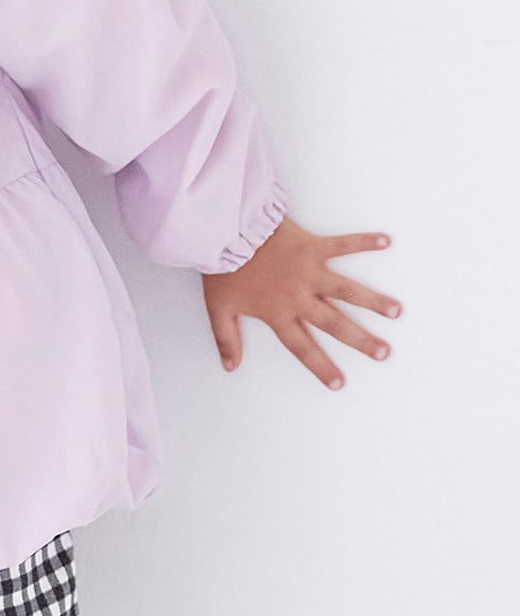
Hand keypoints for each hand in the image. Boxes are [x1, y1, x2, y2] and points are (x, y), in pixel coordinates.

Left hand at [203, 216, 400, 390]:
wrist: (224, 233)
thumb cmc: (222, 269)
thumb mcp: (218, 308)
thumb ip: (226, 338)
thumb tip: (230, 366)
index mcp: (278, 313)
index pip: (302, 346)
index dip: (320, 366)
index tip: (339, 383)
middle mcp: (300, 296)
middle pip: (335, 323)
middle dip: (360, 340)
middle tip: (383, 353)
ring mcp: (309, 271)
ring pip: (348, 290)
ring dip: (372, 300)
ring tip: (396, 311)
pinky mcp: (312, 246)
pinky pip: (343, 244)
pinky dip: (364, 242)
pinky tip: (386, 241)